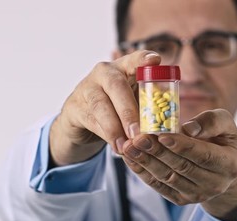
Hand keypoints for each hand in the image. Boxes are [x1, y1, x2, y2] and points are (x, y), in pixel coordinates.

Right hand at [50, 50, 160, 165]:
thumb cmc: (116, 108)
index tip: (155, 61)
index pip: (134, 58)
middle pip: (116, 85)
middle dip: (128, 110)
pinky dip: (105, 135)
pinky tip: (116, 146)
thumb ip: (146, 108)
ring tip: (126, 145)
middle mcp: (104, 72)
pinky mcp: (74, 106)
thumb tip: (162, 130)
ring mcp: (86, 87)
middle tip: (138, 132)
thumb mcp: (133, 103)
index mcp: (124, 68)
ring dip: (115, 127)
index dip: (143, 59)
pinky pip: (90, 120)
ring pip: (100, 105)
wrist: (82, 120)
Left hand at [121, 109, 236, 220]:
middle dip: (157, 152)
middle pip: (181, 167)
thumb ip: (211, 122)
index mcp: (230, 164)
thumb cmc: (222, 139)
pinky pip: (159, 186)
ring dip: (145, 162)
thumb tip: (188, 129)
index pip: (203, 155)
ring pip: (167, 178)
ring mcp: (197, 194)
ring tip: (129, 146)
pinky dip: (142, 172)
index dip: (182, 146)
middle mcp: (215, 184)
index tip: (162, 135)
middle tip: (139, 138)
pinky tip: (130, 158)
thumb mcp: (226, 124)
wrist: (223, 169)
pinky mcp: (181, 199)